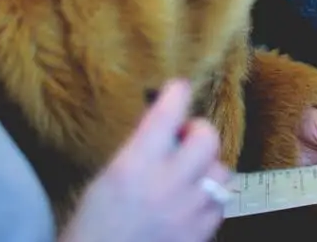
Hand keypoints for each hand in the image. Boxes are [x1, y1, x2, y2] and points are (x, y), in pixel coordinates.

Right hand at [61, 80, 229, 241]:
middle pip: (207, 138)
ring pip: (221, 170)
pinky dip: (209, 198)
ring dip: (207, 167)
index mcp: (136, 165)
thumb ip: (139, 149)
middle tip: (184, 140)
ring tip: (189, 175)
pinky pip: (221, 204)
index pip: (168, 113)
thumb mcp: (108, 178)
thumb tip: (164, 124)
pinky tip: (191, 202)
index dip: (176, 94)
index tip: (177, 89)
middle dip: (198, 132)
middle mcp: (167, 184)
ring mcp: (188, 211)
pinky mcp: (200, 233)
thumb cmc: (94, 225)